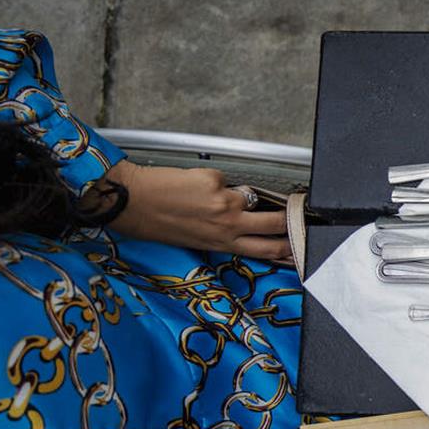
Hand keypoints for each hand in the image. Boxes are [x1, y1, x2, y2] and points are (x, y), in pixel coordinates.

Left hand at [108, 161, 291, 259]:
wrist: (129, 201)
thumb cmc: (153, 225)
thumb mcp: (193, 241)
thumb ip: (221, 235)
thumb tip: (239, 225)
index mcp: (223, 243)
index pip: (269, 249)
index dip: (290, 246)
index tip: (299, 242)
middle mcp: (229, 224)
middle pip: (276, 222)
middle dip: (289, 217)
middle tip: (296, 212)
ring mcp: (224, 201)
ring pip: (249, 197)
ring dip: (236, 196)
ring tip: (209, 197)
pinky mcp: (214, 179)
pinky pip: (224, 180)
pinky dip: (211, 180)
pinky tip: (191, 184)